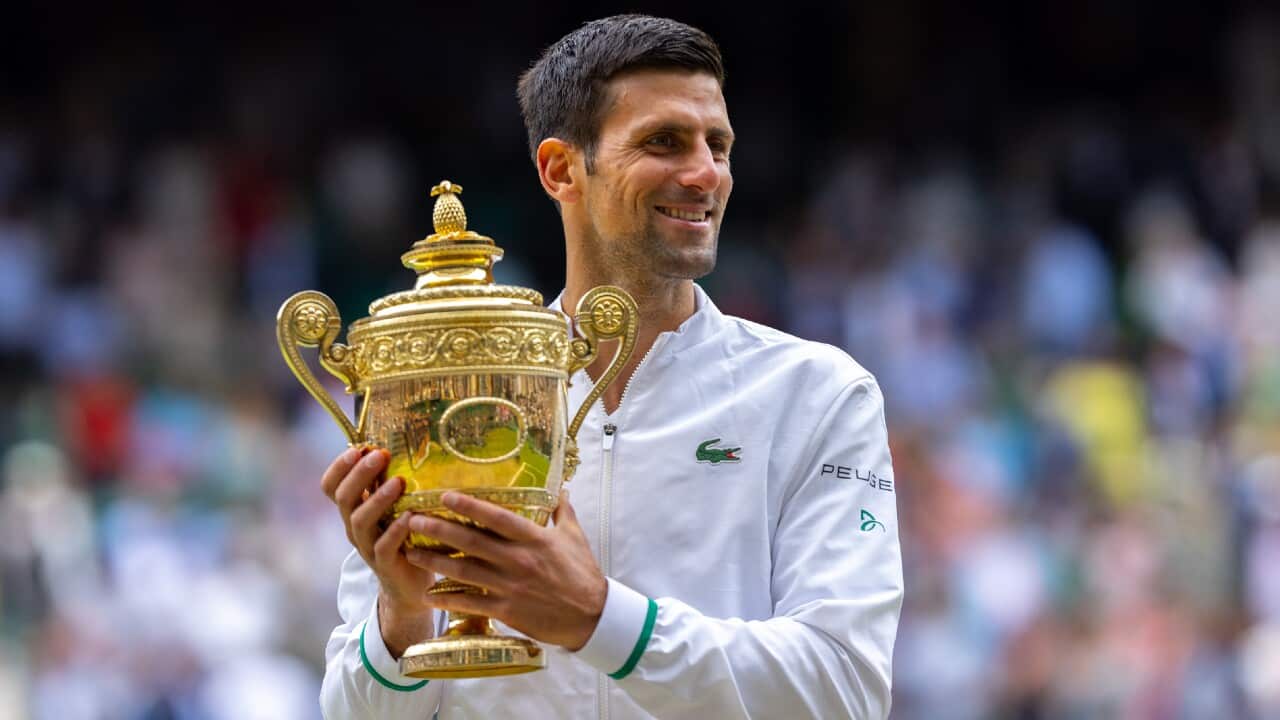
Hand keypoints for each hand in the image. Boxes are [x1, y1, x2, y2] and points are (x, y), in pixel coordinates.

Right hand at [321, 447, 436, 656]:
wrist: (409, 585)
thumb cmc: (403, 537)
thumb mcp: (393, 507)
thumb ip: (389, 481)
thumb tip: (401, 443)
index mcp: (353, 509)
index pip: (331, 486)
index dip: (339, 466)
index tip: (358, 448)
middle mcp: (354, 526)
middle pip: (344, 498)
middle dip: (358, 474)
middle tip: (378, 455)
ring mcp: (367, 546)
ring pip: (360, 521)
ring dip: (377, 499)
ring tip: (398, 482)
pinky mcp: (384, 564)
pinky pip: (383, 546)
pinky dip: (395, 531)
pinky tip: (410, 517)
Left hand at [405, 490, 606, 650]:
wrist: (591, 616)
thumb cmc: (582, 573)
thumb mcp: (574, 536)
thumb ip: (562, 511)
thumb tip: (559, 488)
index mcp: (534, 538)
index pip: (496, 517)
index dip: (469, 506)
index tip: (445, 496)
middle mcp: (518, 560)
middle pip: (471, 541)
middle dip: (439, 530)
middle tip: (413, 521)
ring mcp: (510, 586)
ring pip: (464, 571)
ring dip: (435, 561)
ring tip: (411, 553)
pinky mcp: (506, 610)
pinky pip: (470, 603)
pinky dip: (448, 598)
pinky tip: (429, 593)